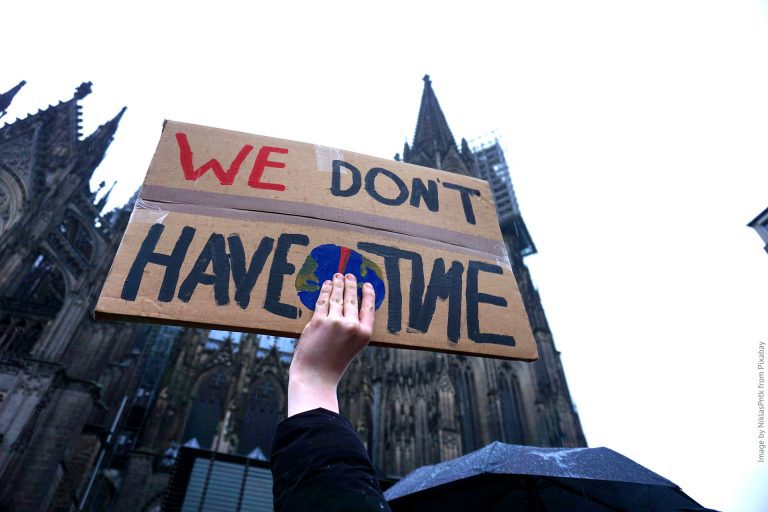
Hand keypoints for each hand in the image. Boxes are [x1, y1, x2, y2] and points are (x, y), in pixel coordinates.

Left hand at [288, 272, 375, 416]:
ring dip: (338, 284)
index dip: (368, 293)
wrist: (316, 377)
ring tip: (337, 276)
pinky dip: (325, 291)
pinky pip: (323, 301)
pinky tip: (327, 285)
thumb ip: (353, 329)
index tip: (366, 284)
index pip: (369, 307)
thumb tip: (348, 306)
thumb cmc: (332, 364)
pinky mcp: (318, 321)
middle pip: (352, 299)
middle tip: (350, 275)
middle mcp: (352, 326)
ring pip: (338, 297)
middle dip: (351, 284)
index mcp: (364, 334)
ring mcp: (335, 322)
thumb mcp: (352, 347)